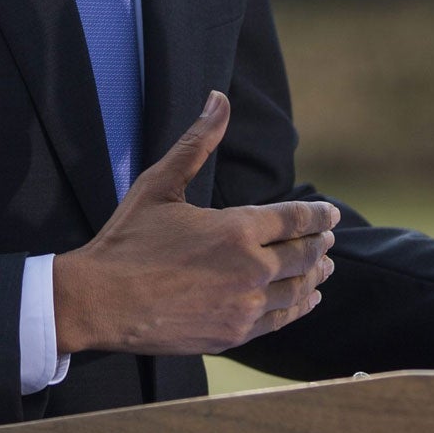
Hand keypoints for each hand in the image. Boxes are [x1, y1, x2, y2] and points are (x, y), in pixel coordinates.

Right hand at [52, 91, 339, 355]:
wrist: (102, 302)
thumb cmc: (128, 240)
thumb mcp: (160, 184)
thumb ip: (197, 142)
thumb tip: (219, 100)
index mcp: (238, 229)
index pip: (295, 219)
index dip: (317, 215)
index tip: (331, 213)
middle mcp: (251, 268)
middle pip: (303, 254)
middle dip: (320, 243)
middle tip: (329, 237)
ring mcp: (245, 305)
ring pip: (297, 288)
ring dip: (316, 275)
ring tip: (326, 268)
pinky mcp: (235, 332)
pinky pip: (281, 319)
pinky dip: (300, 306)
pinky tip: (307, 300)